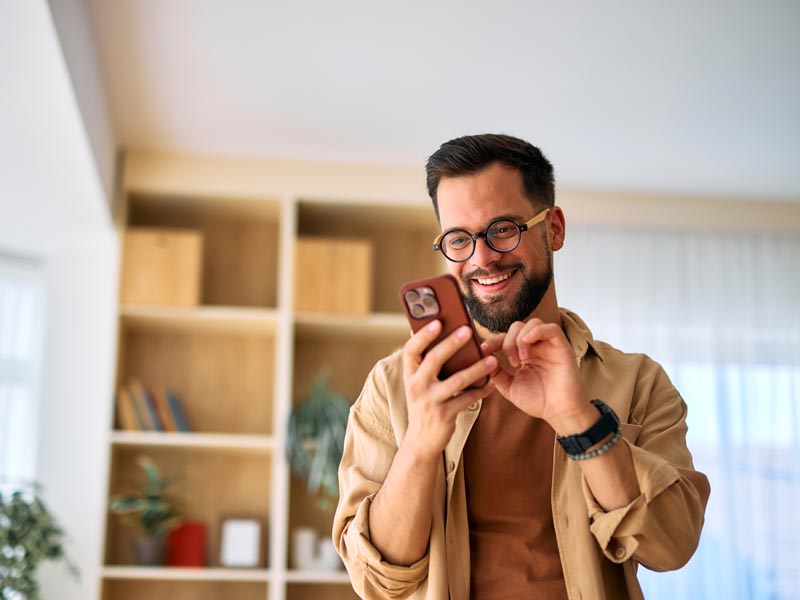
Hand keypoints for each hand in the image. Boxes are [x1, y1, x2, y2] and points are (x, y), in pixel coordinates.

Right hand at [402, 320, 496, 459]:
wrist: (421, 441)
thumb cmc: (425, 404)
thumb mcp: (419, 384)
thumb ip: (426, 363)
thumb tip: (440, 332)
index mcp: (410, 374)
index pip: (411, 350)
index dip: (423, 335)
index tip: (437, 321)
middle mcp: (416, 386)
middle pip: (434, 360)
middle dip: (452, 343)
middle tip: (468, 330)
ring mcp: (429, 401)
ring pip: (456, 381)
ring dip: (476, 369)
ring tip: (492, 360)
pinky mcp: (444, 415)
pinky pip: (467, 399)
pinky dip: (481, 391)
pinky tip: (492, 384)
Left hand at [480, 319, 596, 434]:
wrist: (559, 414)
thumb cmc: (538, 401)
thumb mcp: (509, 386)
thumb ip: (496, 372)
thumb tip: (483, 357)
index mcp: (525, 353)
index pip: (506, 337)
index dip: (493, 341)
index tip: (482, 350)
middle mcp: (537, 346)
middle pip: (517, 326)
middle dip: (508, 341)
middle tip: (511, 361)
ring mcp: (550, 345)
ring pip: (532, 323)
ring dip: (521, 338)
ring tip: (520, 359)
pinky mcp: (562, 346)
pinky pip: (551, 328)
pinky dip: (536, 331)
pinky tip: (527, 343)